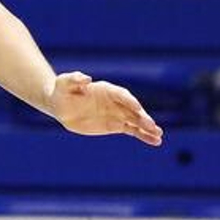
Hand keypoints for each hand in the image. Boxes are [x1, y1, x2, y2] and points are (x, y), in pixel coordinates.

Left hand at [48, 71, 163, 146]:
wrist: (60, 105)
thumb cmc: (62, 90)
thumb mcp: (65, 82)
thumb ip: (75, 79)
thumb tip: (86, 78)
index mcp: (106, 89)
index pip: (121, 95)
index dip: (129, 101)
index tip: (137, 108)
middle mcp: (115, 101)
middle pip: (132, 109)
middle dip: (142, 117)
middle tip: (152, 126)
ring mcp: (117, 113)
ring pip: (136, 121)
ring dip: (147, 128)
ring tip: (159, 135)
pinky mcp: (115, 125)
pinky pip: (132, 130)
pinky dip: (143, 135)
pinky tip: (155, 141)